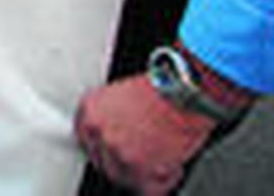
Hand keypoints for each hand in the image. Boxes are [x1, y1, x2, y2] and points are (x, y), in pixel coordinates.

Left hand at [74, 76, 219, 194]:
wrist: (187, 91)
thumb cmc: (166, 87)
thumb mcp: (126, 94)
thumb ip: (112, 117)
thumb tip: (118, 134)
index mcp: (90, 108)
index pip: (86, 138)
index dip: (104, 148)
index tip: (116, 152)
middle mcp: (98, 130)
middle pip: (102, 161)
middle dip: (123, 163)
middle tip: (144, 159)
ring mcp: (116, 151)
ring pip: (123, 178)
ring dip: (143, 174)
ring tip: (163, 161)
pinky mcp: (139, 168)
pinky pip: (148, 189)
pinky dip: (163, 184)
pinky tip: (173, 169)